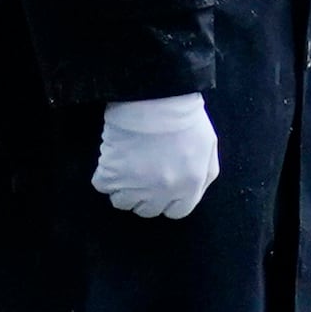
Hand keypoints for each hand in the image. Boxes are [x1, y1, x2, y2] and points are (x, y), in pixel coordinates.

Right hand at [91, 95, 223, 219]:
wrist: (157, 99)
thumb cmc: (186, 119)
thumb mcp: (208, 148)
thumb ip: (204, 174)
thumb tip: (192, 192)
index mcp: (190, 186)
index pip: (177, 211)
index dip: (168, 201)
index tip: (160, 189)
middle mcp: (164, 192)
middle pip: (147, 210)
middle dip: (144, 196)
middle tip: (141, 175)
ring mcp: (137, 185)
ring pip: (122, 202)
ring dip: (122, 188)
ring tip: (127, 167)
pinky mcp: (112, 175)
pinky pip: (102, 186)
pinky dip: (104, 175)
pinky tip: (114, 159)